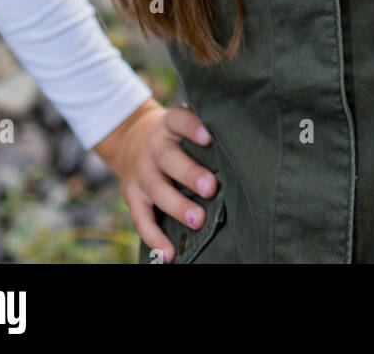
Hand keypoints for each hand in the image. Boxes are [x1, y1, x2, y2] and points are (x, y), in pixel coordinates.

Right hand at [93, 99, 217, 261]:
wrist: (131, 141)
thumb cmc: (176, 136)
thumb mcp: (183, 124)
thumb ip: (204, 130)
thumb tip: (241, 146)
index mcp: (169, 125)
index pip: (179, 120)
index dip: (192, 127)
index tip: (209, 136)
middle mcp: (153, 147)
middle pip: (168, 158)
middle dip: (189, 174)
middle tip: (211, 188)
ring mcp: (141, 172)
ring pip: (156, 189)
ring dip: (177, 206)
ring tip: (198, 220)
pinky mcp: (132, 196)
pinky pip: (141, 219)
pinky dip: (154, 238)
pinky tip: (169, 254)